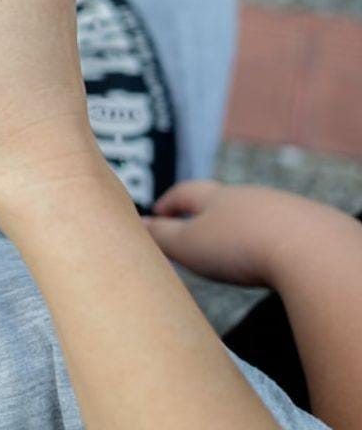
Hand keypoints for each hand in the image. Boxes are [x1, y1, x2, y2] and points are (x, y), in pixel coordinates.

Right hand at [144, 180, 351, 287]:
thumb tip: (139, 225)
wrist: (311, 250)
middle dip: (203, 214)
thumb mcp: (189, 245)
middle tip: (191, 230)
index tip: (157, 214)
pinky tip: (267, 258)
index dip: (169, 203)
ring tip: (229, 249)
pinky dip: (266, 240)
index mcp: (215, 198)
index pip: (184, 193)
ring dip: (237, 228)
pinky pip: (279, 230)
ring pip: (251, 215)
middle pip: (220, 201)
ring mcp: (280, 208)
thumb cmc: (240, 247)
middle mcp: (247, 196)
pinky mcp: (306, 226)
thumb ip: (162, 236)